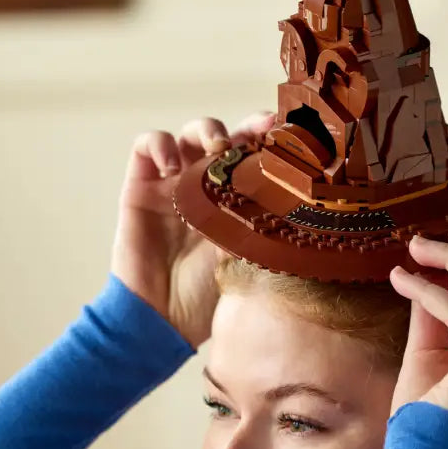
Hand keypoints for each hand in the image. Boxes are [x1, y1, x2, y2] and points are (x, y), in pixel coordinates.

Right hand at [112, 110, 276, 349]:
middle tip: (261, 134)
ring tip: (216, 149)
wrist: (161, 320)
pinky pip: (147, 146)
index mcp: (240, 201)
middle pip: (232, 136)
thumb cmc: (208, 298)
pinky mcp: (141, 186)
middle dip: (248, 128)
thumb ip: (268, 227)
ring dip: (207, 131)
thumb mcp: (250, 259)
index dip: (276, 141)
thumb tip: (306, 204)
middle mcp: (209, 186)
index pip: (261, 158)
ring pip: (192, 132)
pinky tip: (172, 165)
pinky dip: (160, 144)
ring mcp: (175, 182)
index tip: (294, 135)